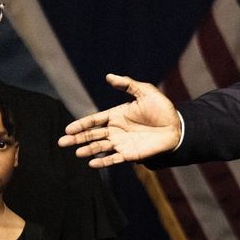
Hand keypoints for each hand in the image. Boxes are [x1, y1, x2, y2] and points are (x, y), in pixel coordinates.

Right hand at [57, 73, 180, 167]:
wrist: (177, 126)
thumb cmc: (162, 109)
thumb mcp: (146, 92)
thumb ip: (128, 84)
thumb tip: (109, 76)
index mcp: (116, 115)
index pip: (94, 120)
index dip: (81, 124)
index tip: (68, 129)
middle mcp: (115, 130)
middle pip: (92, 135)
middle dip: (77, 138)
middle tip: (62, 142)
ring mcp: (121, 143)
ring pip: (100, 147)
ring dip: (88, 150)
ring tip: (77, 152)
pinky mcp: (130, 154)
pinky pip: (113, 159)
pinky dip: (103, 162)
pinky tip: (93, 163)